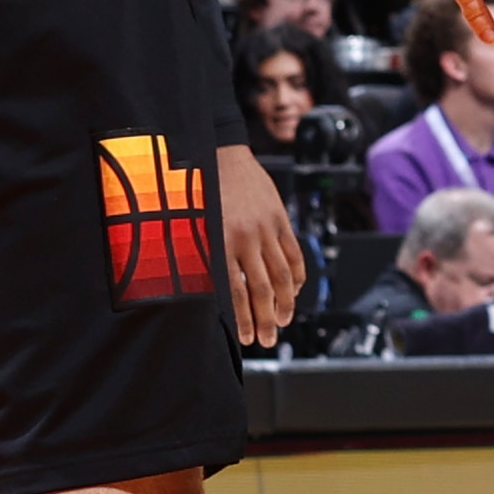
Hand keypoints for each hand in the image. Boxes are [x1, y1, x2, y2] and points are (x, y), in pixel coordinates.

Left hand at [215, 146, 302, 345]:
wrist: (221, 154)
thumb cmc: (201, 191)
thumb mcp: (196, 227)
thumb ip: (205, 258)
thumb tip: (211, 294)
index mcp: (220, 243)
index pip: (235, 293)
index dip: (243, 319)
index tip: (246, 337)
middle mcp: (245, 238)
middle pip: (262, 290)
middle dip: (266, 320)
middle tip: (269, 340)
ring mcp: (266, 229)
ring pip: (282, 275)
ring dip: (285, 303)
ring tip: (284, 321)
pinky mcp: (280, 219)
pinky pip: (294, 254)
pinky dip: (298, 276)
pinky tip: (295, 291)